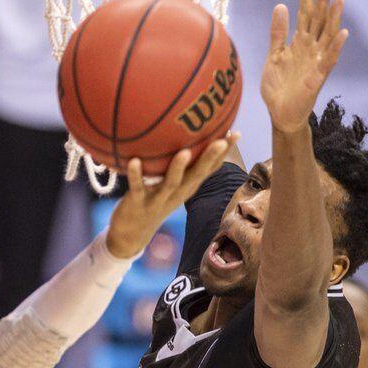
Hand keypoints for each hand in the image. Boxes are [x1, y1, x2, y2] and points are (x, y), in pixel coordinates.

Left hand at [106, 134, 238, 258]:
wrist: (132, 234)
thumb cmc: (153, 201)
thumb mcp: (170, 184)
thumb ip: (177, 164)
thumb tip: (183, 137)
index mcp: (186, 187)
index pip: (210, 168)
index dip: (223, 153)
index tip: (236, 134)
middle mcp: (177, 193)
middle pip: (197, 175)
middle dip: (209, 158)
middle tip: (220, 141)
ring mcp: (159, 200)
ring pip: (171, 183)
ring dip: (178, 168)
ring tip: (184, 152)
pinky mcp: (138, 203)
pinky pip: (137, 187)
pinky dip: (135, 175)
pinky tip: (133, 160)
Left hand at [260, 0, 347, 133]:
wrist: (280, 114)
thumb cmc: (278, 87)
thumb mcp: (274, 56)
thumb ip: (278, 33)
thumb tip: (280, 5)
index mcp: (299, 43)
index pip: (305, 15)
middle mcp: (311, 49)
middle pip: (318, 20)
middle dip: (323, 0)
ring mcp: (316, 62)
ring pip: (327, 36)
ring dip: (333, 18)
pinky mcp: (318, 78)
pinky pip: (329, 60)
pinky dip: (336, 47)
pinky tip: (342, 33)